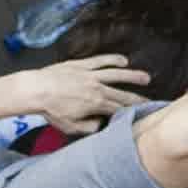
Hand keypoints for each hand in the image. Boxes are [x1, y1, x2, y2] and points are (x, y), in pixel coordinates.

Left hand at [15, 52, 151, 128]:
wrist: (36, 89)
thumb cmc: (51, 110)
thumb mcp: (71, 127)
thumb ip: (90, 127)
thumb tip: (101, 123)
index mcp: (96, 104)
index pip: (119, 109)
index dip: (131, 112)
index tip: (142, 115)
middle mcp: (97, 88)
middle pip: (122, 94)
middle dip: (138, 98)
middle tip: (150, 101)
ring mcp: (90, 74)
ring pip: (117, 74)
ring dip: (133, 76)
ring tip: (146, 77)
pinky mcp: (82, 65)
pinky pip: (101, 61)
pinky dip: (113, 59)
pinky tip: (124, 61)